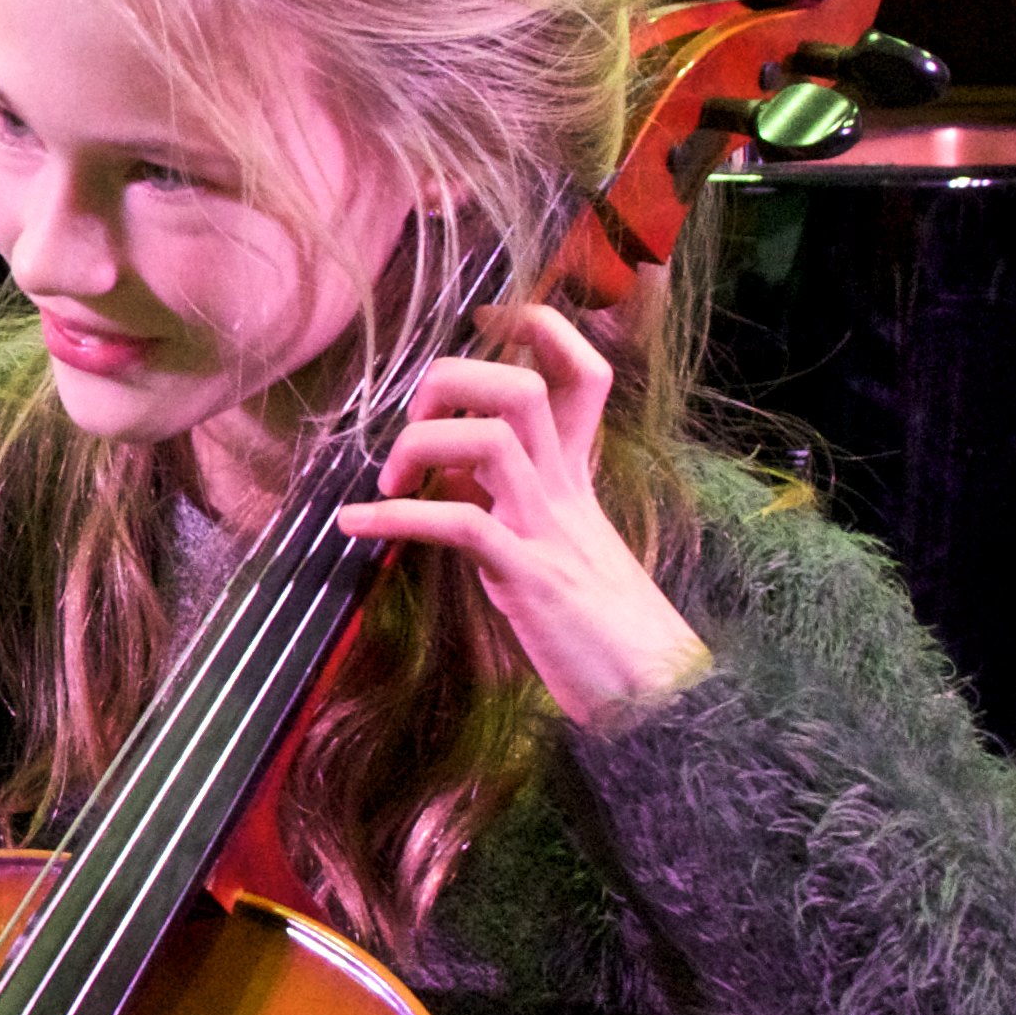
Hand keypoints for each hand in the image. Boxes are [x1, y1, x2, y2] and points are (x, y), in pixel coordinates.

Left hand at [334, 301, 711, 726]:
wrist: (659, 695)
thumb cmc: (601, 626)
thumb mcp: (556, 547)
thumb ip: (511, 502)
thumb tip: (447, 477)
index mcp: (575, 477)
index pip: (580, 373)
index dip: (540, 328)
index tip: (486, 318)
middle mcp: (564, 490)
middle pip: (521, 387)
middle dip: (453, 380)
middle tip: (411, 421)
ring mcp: (548, 530)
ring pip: (491, 438)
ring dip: (419, 445)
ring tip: (384, 484)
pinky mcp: (528, 579)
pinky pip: (459, 526)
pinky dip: (395, 520)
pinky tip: (356, 527)